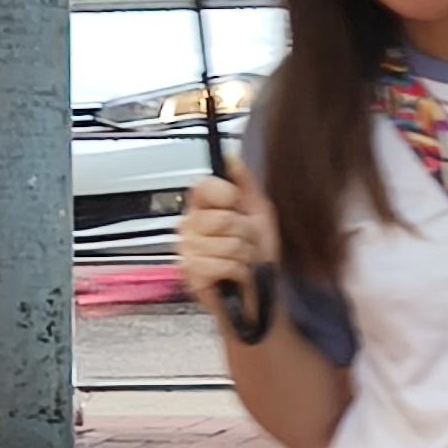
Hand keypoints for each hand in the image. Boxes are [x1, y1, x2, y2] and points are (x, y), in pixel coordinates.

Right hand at [174, 172, 274, 324]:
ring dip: (245, 254)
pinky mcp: (190, 274)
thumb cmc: (258, 253)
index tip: (236, 205)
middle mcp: (189, 227)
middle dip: (245, 232)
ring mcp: (187, 251)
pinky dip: (238, 271)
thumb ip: (244, 182)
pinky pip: (222, 265)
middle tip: (246, 242)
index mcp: (202, 208)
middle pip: (222, 218)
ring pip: (227, 243)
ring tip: (242, 260)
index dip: (226, 195)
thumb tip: (231, 157)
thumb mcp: (258, 211)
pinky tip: (234, 274)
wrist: (260, 290)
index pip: (203, 186)